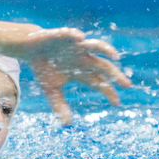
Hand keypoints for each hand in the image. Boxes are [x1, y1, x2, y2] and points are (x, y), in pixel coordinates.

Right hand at [14, 27, 131, 122]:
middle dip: (115, 75)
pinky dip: (76, 35)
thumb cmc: (44, 68)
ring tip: (114, 55)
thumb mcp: (51, 89)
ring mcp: (76, 46)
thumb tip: (67, 124)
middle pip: (103, 66)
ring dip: (105, 49)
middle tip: (127, 85)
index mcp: (82, 71)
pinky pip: (72, 34)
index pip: (99, 82)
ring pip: (95, 46)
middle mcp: (83, 58)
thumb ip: (59, 105)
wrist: (31, 47)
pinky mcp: (64, 35)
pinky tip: (80, 38)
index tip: (117, 103)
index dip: (108, 91)